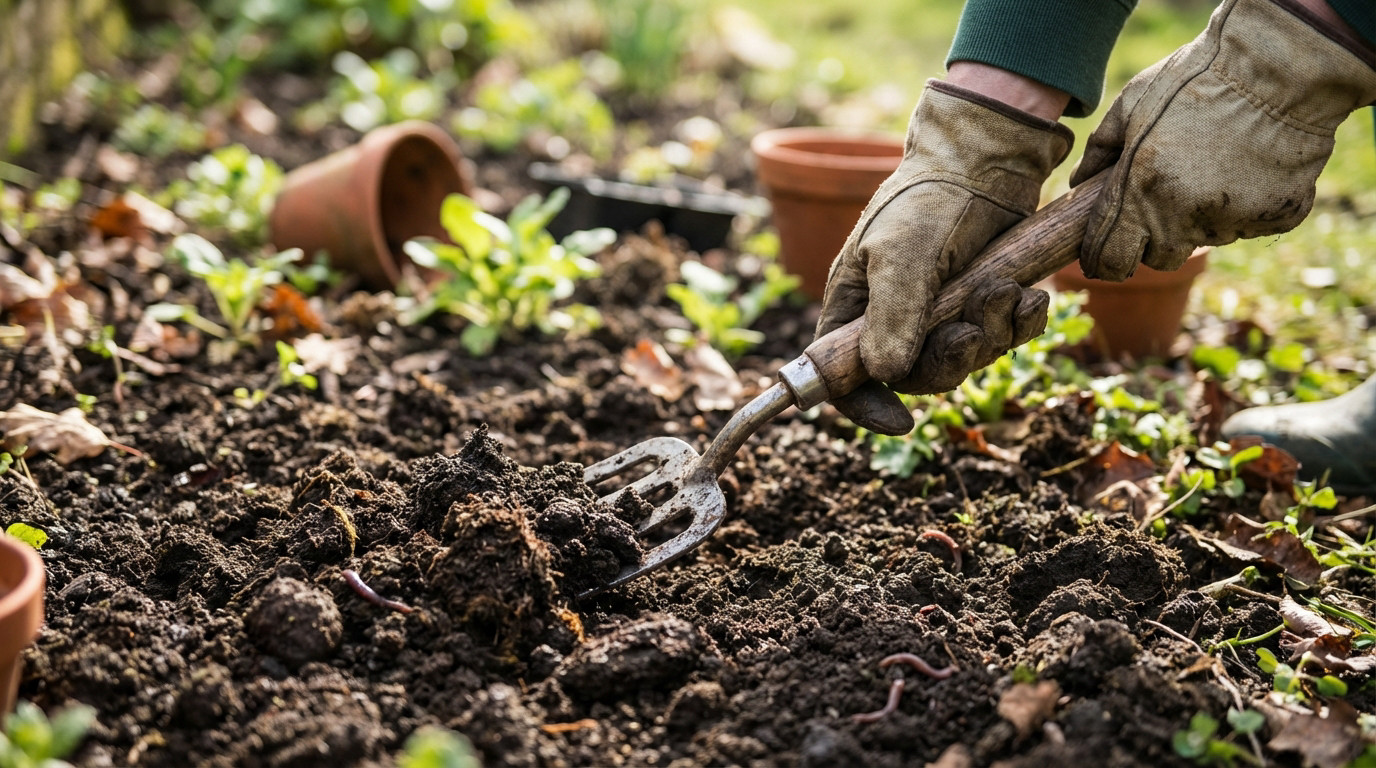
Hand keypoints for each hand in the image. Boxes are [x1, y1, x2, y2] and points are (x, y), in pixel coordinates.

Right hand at [815, 79, 1072, 434]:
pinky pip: (1008, 338)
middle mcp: (897, 318)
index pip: (843, 378)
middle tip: (970, 326)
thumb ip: (893, 315)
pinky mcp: (989, 302)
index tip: (901, 421)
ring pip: (968, 359)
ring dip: (991, 332)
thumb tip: (887, 376)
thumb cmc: (927, 197)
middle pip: (916, 377)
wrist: (987, 156)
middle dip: (950, 358)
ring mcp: (945, 312)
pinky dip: (1021, 323)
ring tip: (1003, 288)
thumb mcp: (901, 253)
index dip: (866, 407)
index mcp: (856, 308)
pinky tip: (1030, 296)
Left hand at [1071, 0, 1375, 280]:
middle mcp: (1183, 215)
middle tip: (1165, 197)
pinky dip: (1247, 204)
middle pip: (1159, 258)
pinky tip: (1251, 164)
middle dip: (1155, 238)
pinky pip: (1251, 224)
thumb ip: (1100, 149)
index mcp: (1140, 190)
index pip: (1110, 260)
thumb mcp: (1132, 102)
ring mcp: (1232, 220)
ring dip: (1202, 215)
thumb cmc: (1197, 76)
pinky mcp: (1275, 218)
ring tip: (1215, 164)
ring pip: (1206, 237)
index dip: (1103, 262)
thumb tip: (1078, 184)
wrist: (1281, 66)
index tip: (1103, 256)